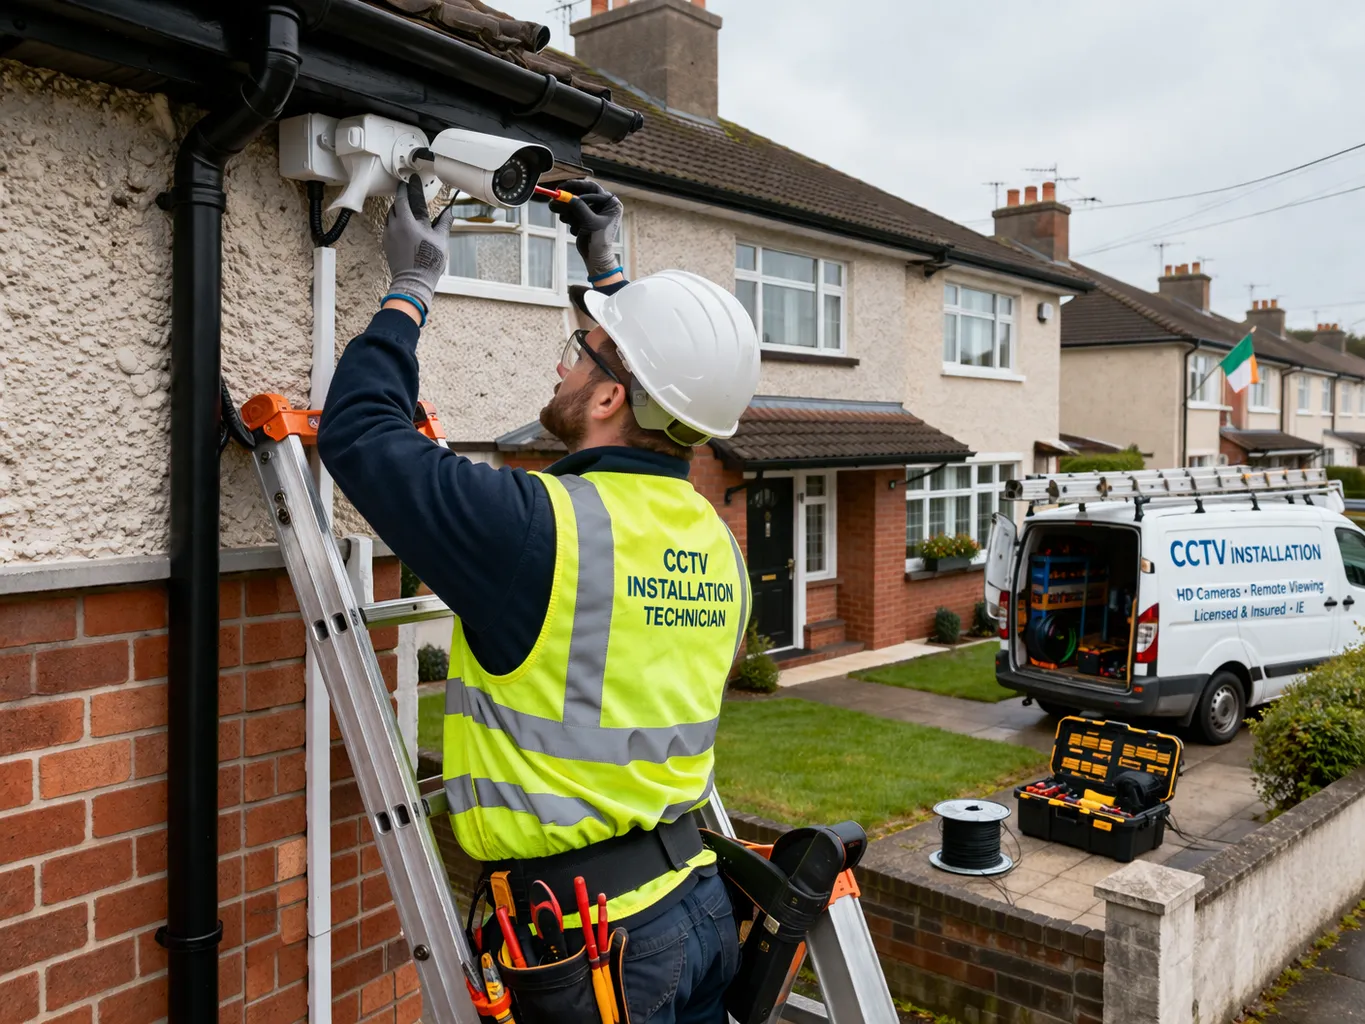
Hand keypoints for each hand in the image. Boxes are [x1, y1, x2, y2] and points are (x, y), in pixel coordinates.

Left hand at [384, 174, 454, 319]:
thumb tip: (450, 212)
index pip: (407, 197)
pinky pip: (388, 226)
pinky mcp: (386, 243)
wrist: (413, 281)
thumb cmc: (429, 261)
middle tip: (408, 192)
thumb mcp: (441, 240)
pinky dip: (394, 222)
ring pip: (390, 215)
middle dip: (402, 197)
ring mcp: (389, 234)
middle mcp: (396, 225)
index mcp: (409, 221)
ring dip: (398, 209)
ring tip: (406, 209)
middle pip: (396, 204)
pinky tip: (402, 226)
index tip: (411, 179)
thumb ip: (444, 223)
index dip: (410, 187)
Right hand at [548, 180, 622, 279]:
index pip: (592, 188)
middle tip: (556, 195)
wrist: (596, 258)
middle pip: (582, 194)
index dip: (577, 186)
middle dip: (569, 197)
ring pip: (576, 204)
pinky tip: (572, 227)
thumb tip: (567, 196)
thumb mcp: (590, 222)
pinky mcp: (585, 219)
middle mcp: (603, 205)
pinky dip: (569, 218)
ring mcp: (593, 212)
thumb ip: (579, 207)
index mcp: (611, 203)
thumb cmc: (599, 241)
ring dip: (567, 209)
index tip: (563, 188)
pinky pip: (574, 213)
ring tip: (560, 213)